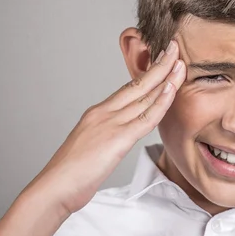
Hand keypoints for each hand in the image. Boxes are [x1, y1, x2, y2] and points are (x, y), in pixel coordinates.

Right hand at [22, 40, 186, 216]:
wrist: (54, 187)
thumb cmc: (71, 174)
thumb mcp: (91, 146)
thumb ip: (107, 135)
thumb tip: (119, 136)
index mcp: (98, 113)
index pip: (129, 87)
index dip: (148, 73)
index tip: (162, 59)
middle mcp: (104, 112)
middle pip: (139, 84)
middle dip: (159, 64)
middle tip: (175, 47)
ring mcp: (111, 123)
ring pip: (144, 95)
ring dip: (165, 77)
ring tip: (180, 61)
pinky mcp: (117, 139)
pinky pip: (145, 117)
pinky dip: (161, 101)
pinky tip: (171, 88)